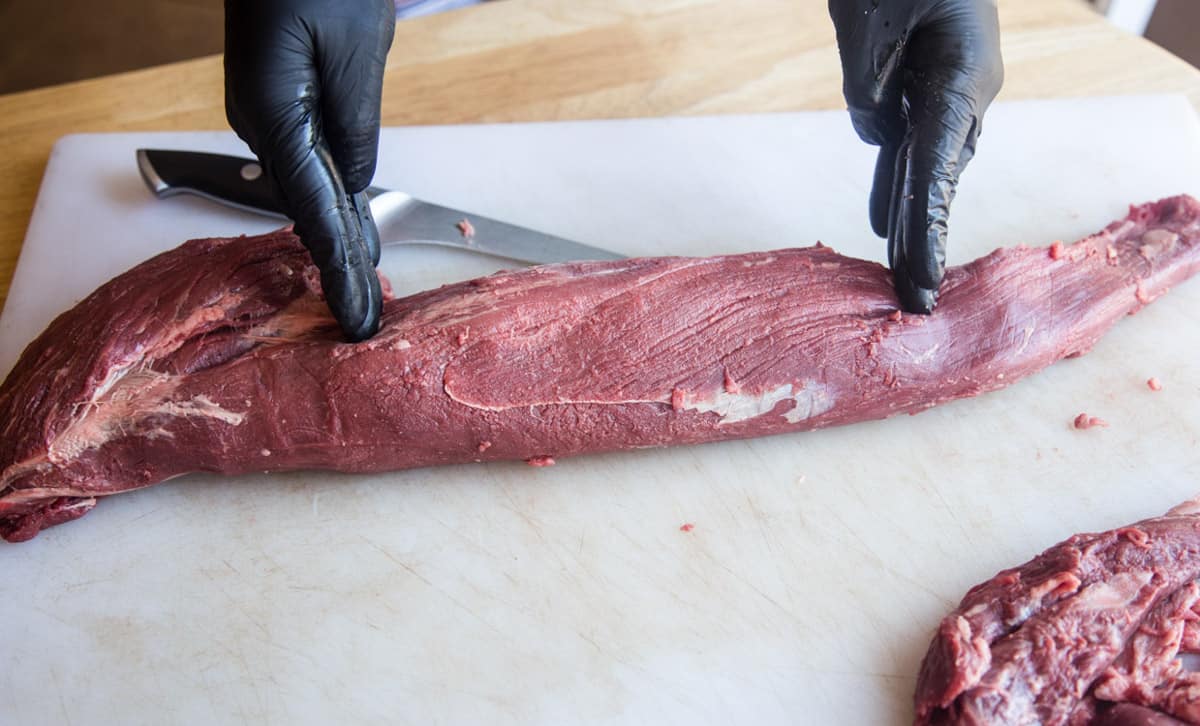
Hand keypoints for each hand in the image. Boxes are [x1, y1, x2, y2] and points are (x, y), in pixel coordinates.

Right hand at [224, 0, 395, 340]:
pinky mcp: (278, 100)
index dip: (338, 266)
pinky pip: (309, 160)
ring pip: (309, 187)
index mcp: (273, 114)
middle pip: (307, 207)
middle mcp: (260, 121)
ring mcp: (265, 112)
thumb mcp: (354, 54)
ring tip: (360, 289)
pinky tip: (348, 224)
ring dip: (337, 234)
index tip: (355, 312)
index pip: (312, 208)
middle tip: (362, 317)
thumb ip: (353, 127)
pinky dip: (332, 197)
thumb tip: (353, 184)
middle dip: (338, 264)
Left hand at [829, 0, 1002, 312]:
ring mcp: (942, 94)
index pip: (936, 169)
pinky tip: (885, 225)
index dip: (926, 228)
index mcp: (961, 80)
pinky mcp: (920, 92)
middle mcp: (960, 94)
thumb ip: (869, 88)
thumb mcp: (870, 27)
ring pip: (922, 169)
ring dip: (911, 222)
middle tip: (914, 301)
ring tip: (904, 278)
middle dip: (922, 239)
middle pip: (935, 178)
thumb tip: (878, 133)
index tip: (920, 279)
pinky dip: (895, 187)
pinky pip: (905, 149)